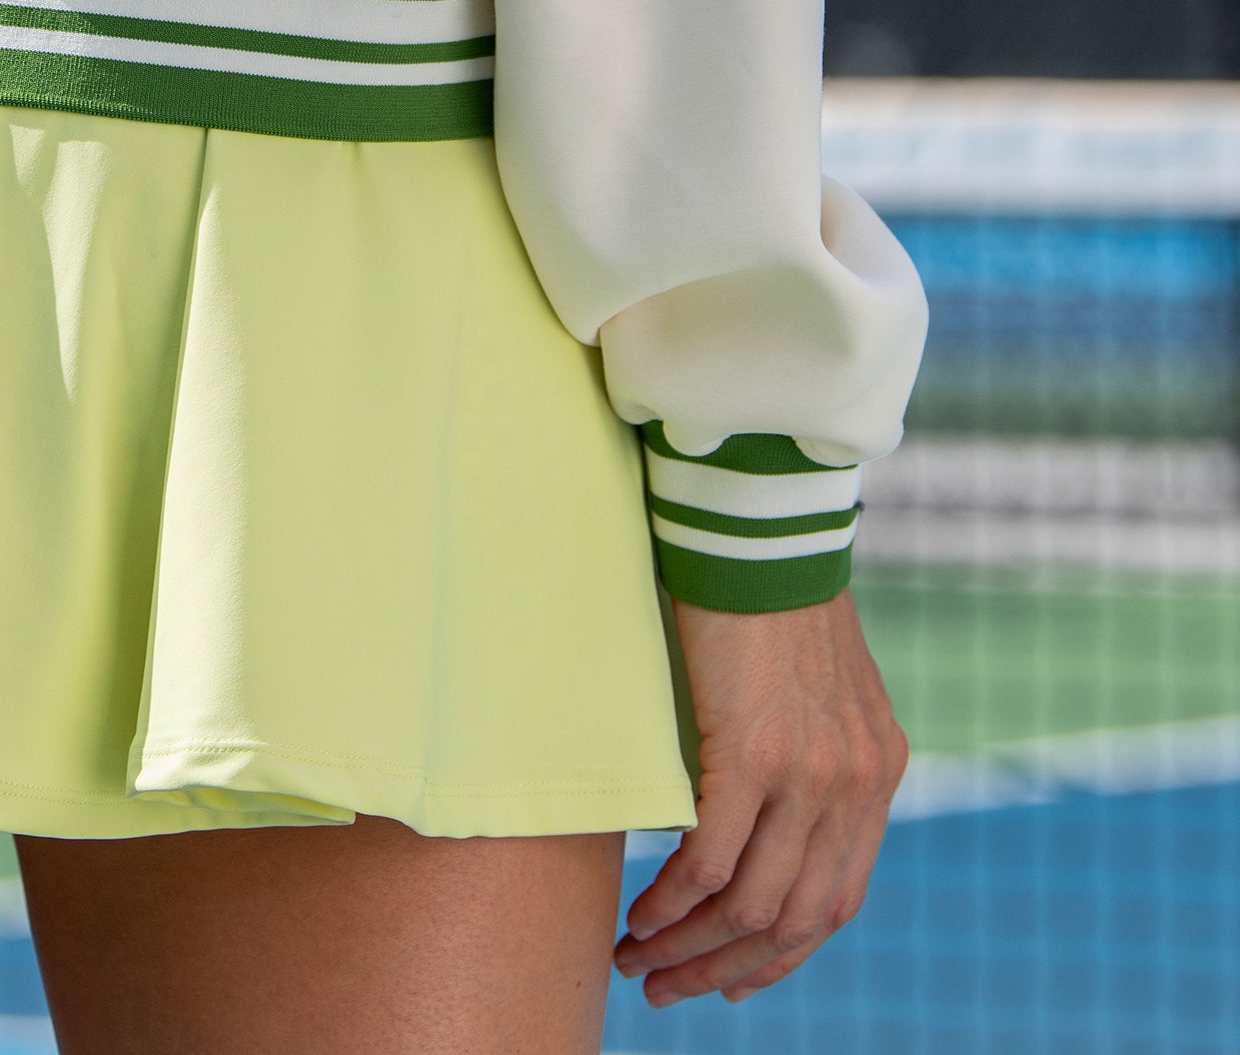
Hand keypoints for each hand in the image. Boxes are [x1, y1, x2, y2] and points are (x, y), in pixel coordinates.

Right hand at [615, 593, 906, 1007]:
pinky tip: (639, 911)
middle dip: (726, 970)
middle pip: (795, 921)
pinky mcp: (756, 752)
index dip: (780, 955)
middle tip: (666, 987)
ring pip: (751, 904)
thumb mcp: (814, 690)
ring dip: (689, 946)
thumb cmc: (768, 594)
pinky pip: (712, 860)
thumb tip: (755, 820)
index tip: (728, 980)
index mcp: (876, 773)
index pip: (836, 901)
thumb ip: (806, 757)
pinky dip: (672, 900)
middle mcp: (856, 786)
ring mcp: (811, 774)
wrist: (758, 527)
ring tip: (637, 959)